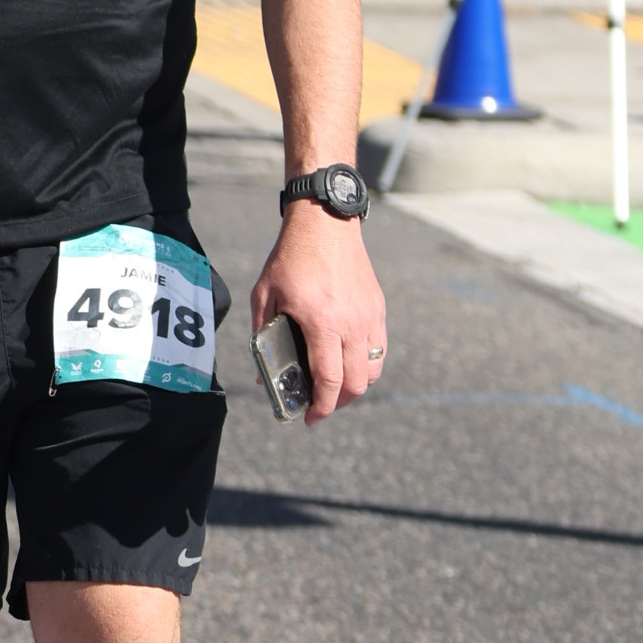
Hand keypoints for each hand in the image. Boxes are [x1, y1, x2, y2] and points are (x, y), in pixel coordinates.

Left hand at [250, 202, 384, 422]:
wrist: (325, 224)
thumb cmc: (291, 258)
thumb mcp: (265, 296)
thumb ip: (263, 336)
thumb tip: (263, 372)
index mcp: (322, 322)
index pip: (330, 380)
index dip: (322, 407)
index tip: (310, 419)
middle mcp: (352, 323)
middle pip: (356, 383)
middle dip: (338, 403)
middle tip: (321, 406)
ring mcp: (369, 316)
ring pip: (373, 370)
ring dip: (356, 387)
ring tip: (335, 388)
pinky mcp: (378, 308)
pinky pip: (379, 349)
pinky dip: (367, 365)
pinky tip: (348, 364)